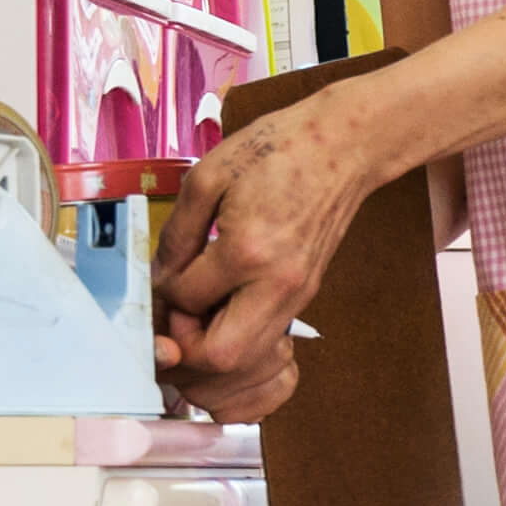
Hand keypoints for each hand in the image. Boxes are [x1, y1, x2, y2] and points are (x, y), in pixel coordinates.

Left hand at [153, 88, 376, 421]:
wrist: (344, 146)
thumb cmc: (278, 150)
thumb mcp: (208, 175)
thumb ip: (177, 232)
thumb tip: (161, 275)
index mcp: (248, 250)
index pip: (187, 299)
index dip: (163, 294)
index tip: (162, 277)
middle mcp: (278, 284)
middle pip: (223, 357)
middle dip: (187, 348)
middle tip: (176, 315)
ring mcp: (297, 295)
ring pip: (249, 359)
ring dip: (212, 349)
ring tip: (197, 315)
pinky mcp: (305, 295)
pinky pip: (266, 341)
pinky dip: (237, 339)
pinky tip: (223, 309)